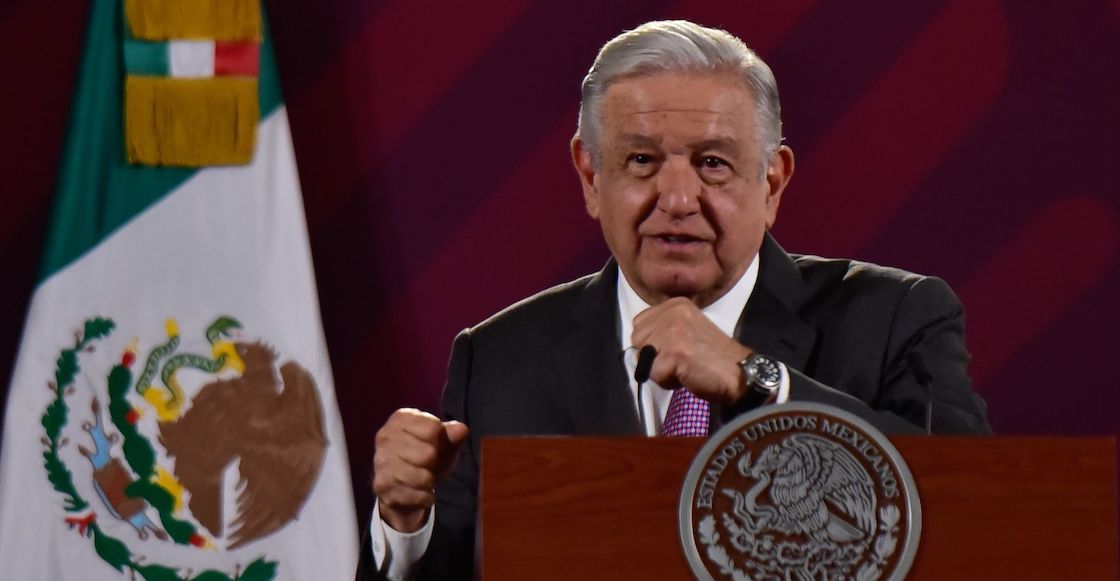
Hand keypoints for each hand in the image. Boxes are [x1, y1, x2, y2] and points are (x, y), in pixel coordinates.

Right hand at [372, 408, 469, 532]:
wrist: (402, 485)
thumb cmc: (425, 455)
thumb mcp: (443, 442)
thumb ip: (453, 435)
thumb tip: (461, 430)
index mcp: (402, 418)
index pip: (433, 428)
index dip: (442, 441)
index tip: (437, 445)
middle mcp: (386, 436)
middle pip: (428, 453)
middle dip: (435, 463)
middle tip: (430, 465)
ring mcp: (381, 462)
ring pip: (421, 477)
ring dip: (429, 481)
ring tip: (426, 479)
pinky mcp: (381, 486)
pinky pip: (415, 495)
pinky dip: (425, 497)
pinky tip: (423, 493)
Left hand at [631, 297, 751, 404]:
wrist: (739, 372)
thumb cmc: (713, 356)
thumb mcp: (687, 329)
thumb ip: (664, 329)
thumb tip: (640, 345)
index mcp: (675, 304)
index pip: (639, 323)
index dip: (651, 342)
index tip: (673, 349)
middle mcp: (672, 312)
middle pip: (637, 339)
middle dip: (653, 356)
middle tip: (679, 360)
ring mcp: (673, 331)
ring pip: (643, 356)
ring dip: (659, 369)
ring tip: (683, 367)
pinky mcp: (674, 352)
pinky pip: (653, 373)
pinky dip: (667, 380)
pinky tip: (686, 375)